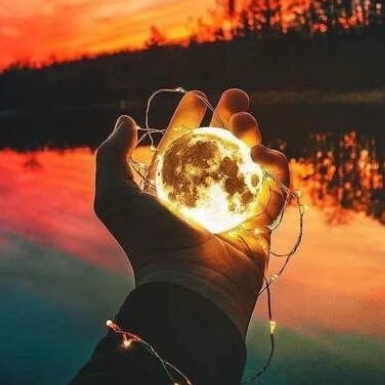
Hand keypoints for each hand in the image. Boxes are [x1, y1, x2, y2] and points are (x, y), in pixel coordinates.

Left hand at [94, 89, 288, 335]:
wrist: (190, 286)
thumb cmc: (151, 243)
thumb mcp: (115, 197)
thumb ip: (111, 156)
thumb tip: (125, 120)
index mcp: (174, 185)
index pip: (185, 143)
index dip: (189, 117)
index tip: (197, 97)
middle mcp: (204, 193)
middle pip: (222, 146)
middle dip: (230, 116)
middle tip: (236, 97)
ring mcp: (233, 206)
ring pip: (250, 161)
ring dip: (253, 136)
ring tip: (246, 124)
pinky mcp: (259, 220)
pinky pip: (273, 187)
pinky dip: (274, 167)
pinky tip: (262, 155)